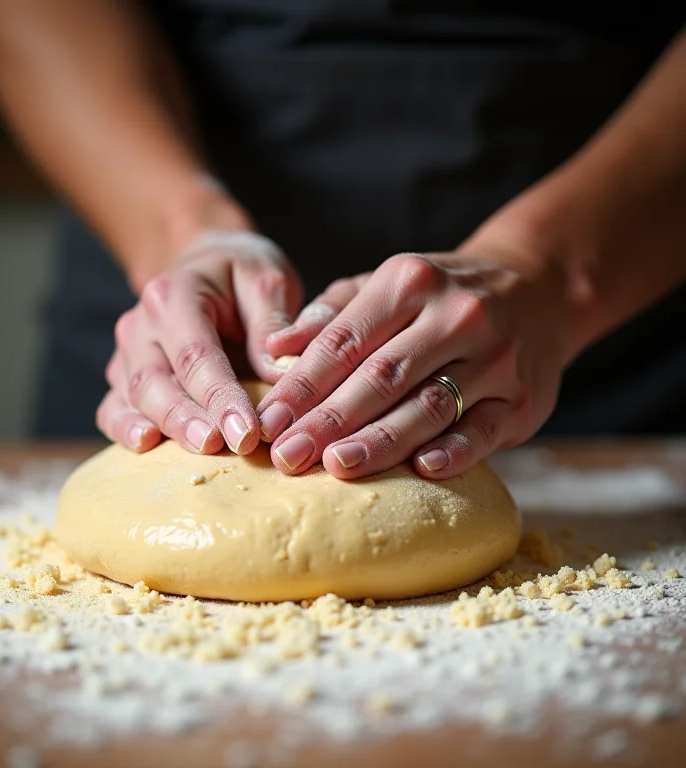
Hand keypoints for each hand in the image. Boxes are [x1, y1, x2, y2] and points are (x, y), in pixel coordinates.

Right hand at [97, 229, 302, 453]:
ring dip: (165, 430)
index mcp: (174, 295)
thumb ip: (273, 323)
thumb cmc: (240, 277)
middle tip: (220, 447)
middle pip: (154, 381)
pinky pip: (112, 408)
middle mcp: (141, 324)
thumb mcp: (267, 281)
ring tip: (198, 454)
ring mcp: (126, 352)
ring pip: (132, 398)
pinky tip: (148, 447)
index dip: (220, 396)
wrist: (207, 267)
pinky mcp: (122, 377)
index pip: (196, 354)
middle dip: (187, 420)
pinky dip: (125, 431)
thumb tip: (279, 373)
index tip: (248, 432)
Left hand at [257, 244, 577, 479]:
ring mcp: (494, 357)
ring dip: (380, 440)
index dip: (302, 385)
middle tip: (287, 456)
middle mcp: (455, 315)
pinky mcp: (523, 398)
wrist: (538, 290)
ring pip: (428, 405)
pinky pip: (485, 428)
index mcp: (409, 282)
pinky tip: (421, 470)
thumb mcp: (389, 284)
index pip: (344, 341)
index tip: (268, 421)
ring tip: (335, 465)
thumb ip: (333, 313)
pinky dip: (455, 450)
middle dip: (328, 419)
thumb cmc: (442, 295)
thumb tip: (274, 347)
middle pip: (381, 376)